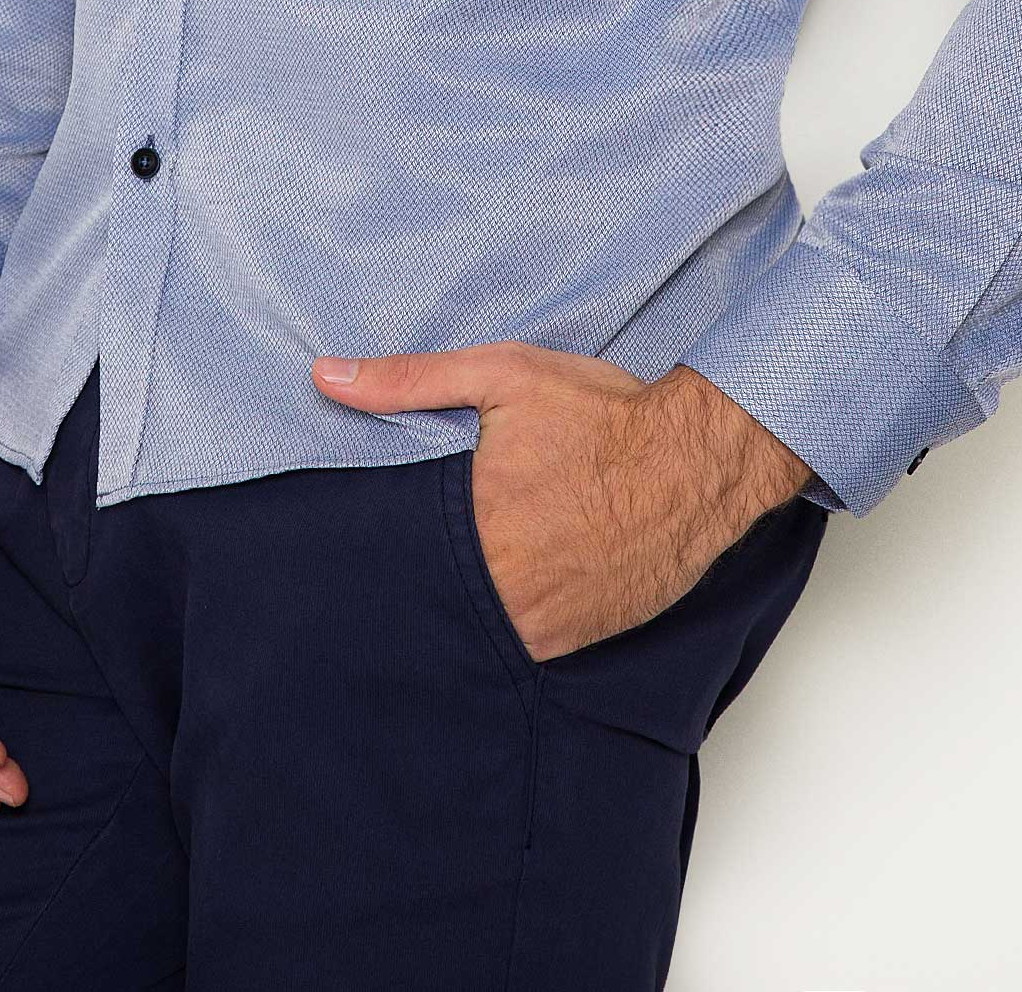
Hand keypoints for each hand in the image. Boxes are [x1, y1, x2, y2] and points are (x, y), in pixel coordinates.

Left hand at [312, 340, 809, 661]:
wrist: (696, 460)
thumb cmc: (601, 414)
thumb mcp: (502, 375)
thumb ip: (408, 380)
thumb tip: (325, 376)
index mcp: (470, 526)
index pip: (395, 555)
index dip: (382, 549)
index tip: (362, 550)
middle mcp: (501, 588)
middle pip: (433, 597)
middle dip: (423, 579)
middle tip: (424, 559)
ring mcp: (541, 623)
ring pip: (475, 629)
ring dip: (467, 608)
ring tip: (470, 575)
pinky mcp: (576, 641)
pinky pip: (523, 645)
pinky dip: (512, 624)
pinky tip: (512, 592)